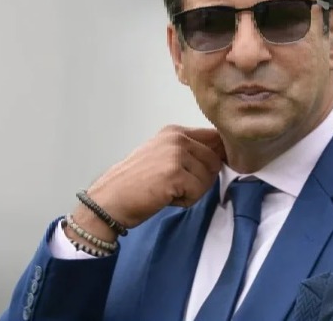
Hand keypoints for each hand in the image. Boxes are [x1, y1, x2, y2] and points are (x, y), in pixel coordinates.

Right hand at [72, 126, 224, 238]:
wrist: (109, 200)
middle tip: (177, 186)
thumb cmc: (135, 184)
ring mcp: (176, 154)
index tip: (204, 170)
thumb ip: (190, 152)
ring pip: (209, 177)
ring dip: (193, 191)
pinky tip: (166, 197)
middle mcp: (177, 138)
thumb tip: (222, 155)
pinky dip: (186, 201)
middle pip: (215, 160)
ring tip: (169, 191)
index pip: (214, 138)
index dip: (216, 156)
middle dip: (202, 179)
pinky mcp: (175, 173)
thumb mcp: (163, 157)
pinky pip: (198, 191)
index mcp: (175, 132)